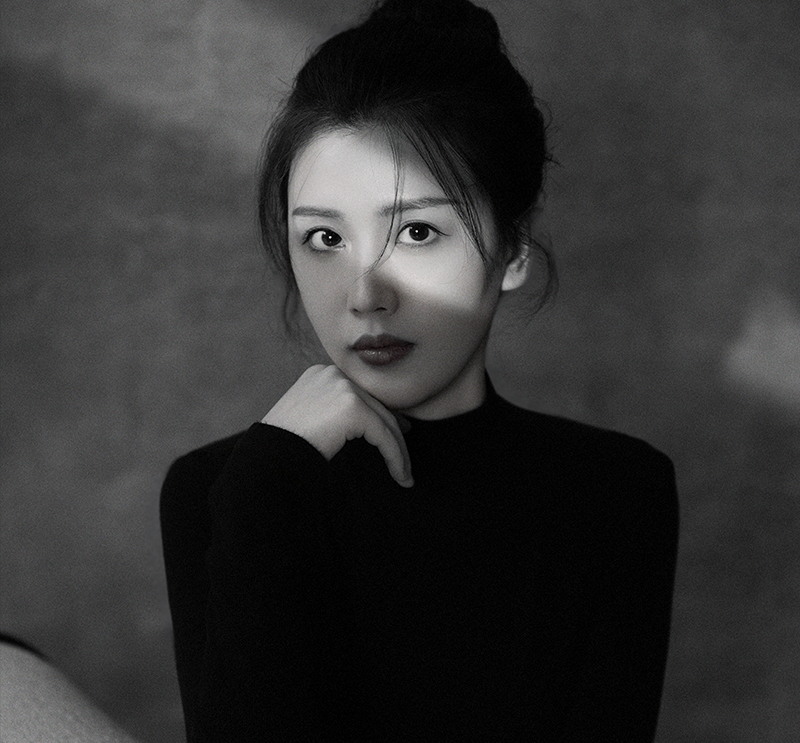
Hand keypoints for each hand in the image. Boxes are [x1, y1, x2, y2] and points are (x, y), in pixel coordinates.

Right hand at [263, 365, 413, 487]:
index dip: (383, 415)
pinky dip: (396, 458)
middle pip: (376, 406)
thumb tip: (367, 421)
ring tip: (404, 474)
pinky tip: (401, 476)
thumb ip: (334, 411)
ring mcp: (344, 388)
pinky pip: (385, 436)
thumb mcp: (309, 417)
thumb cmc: (283, 447)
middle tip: (405, 456)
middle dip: (395, 432)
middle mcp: (334, 375)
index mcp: (322, 374)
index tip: (400, 431)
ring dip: (399, 451)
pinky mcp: (353, 407)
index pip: (362, 395)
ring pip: (385, 422)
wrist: (268, 457)